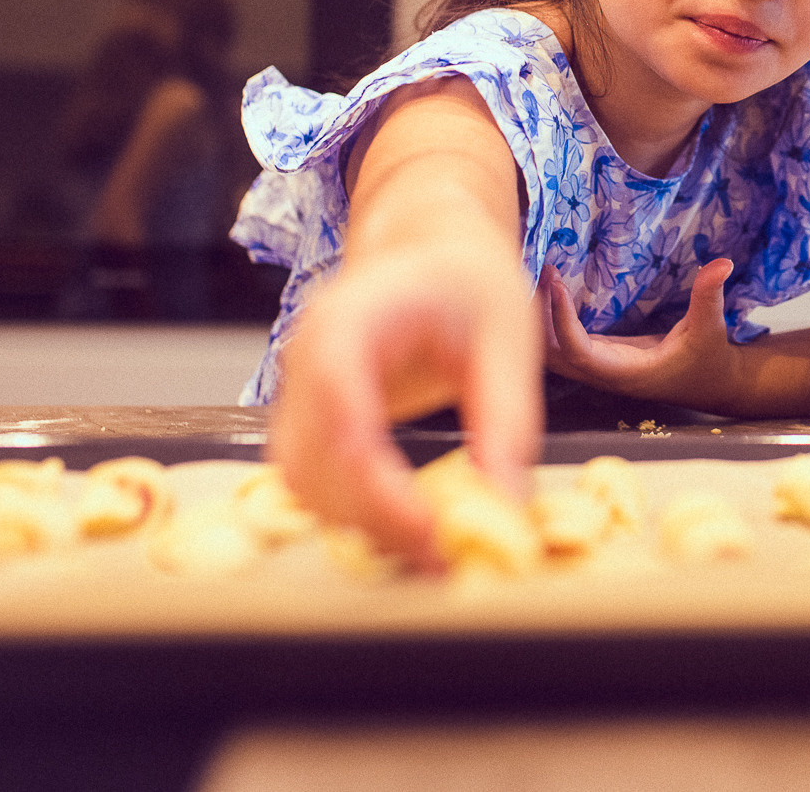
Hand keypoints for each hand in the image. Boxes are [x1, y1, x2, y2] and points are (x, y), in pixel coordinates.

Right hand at [268, 244, 542, 568]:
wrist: (433, 251)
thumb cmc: (471, 283)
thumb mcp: (510, 336)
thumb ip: (508, 418)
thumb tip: (507, 507)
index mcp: (351, 320)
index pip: (340, 406)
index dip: (374, 477)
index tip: (429, 526)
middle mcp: (308, 358)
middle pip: (311, 459)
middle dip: (373, 516)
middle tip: (444, 557)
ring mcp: (299, 391)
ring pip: (301, 482)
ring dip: (359, 524)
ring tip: (434, 552)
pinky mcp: (309, 420)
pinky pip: (312, 479)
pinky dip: (353, 512)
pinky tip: (411, 527)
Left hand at [540, 259, 741, 412]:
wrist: (710, 384)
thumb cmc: (708, 359)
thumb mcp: (711, 326)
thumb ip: (709, 296)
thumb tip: (722, 263)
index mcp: (626, 372)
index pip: (579, 352)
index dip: (562, 321)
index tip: (556, 283)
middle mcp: (603, 374)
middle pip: (551, 356)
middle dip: (538, 318)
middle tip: (540, 272)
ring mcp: (597, 368)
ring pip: (550, 353)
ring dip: (539, 319)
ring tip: (539, 276)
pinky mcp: (597, 357)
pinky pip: (560, 344)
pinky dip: (548, 320)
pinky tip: (549, 288)